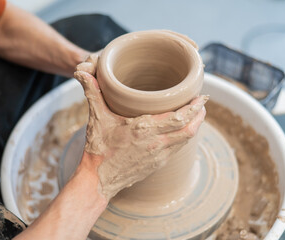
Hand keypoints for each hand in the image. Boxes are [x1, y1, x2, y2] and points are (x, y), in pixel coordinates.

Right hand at [74, 57, 206, 199]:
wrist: (99, 179)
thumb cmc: (99, 148)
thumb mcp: (96, 118)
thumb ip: (92, 93)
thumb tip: (82, 73)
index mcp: (144, 129)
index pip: (179, 118)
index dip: (194, 107)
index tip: (202, 97)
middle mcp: (156, 143)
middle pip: (189, 129)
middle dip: (199, 115)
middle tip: (203, 103)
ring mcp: (159, 156)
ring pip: (186, 139)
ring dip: (195, 126)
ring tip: (197, 114)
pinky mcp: (158, 164)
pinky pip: (178, 148)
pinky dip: (185, 137)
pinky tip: (182, 130)